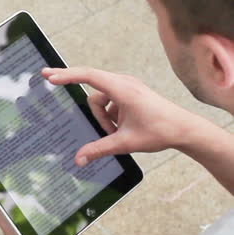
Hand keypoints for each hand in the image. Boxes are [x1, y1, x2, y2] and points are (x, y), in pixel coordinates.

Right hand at [42, 66, 198, 165]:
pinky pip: (109, 102)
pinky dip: (110, 115)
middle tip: (47, 79)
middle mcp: (123, 83)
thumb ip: (99, 149)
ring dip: (103, 116)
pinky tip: (120, 128)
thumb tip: (78, 159)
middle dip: (76, 91)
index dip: (66, 75)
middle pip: (91, 87)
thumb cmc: (159, 131)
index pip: (88, 76)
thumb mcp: (126, 142)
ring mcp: (127, 87)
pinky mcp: (129, 93)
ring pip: (100, 99)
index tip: (49, 76)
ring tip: (116, 132)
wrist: (185, 129)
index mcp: (122, 89)